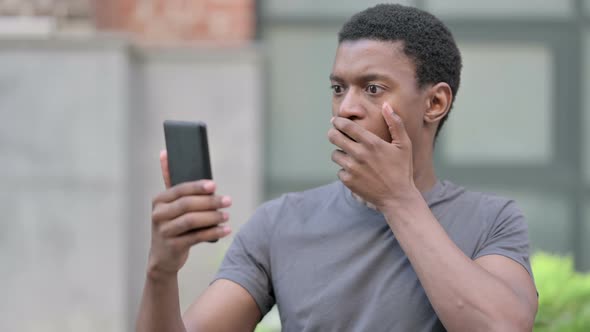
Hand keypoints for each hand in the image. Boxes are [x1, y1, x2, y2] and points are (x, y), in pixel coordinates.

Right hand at [148, 150, 231, 278]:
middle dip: (210, 202)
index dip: (197, 187)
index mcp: (159, 200)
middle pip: (187, 205)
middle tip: (228, 201)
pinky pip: (196, 237)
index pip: (179, 189)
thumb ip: (170, 180)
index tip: (214, 185)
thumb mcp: (169, 204)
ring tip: (226, 215)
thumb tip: (165, 153)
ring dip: (213, 217)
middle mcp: (158, 215)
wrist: (163, 257)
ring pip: (191, 220)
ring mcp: (164, 231)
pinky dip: (213, 232)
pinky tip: (225, 230)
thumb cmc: (172, 224)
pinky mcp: (173, 246)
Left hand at [328, 103, 416, 209]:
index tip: (335, 121)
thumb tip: (387, 105)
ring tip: (351, 156)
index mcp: (371, 142)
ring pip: (335, 154)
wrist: (398, 197)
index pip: (346, 126)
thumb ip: (395, 123)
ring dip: (340, 153)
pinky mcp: (348, 181)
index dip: (337, 121)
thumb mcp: (404, 145)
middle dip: (333, 133)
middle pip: (333, 137)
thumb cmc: (402, 170)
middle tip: (336, 134)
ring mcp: (352, 168)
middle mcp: (359, 154)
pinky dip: (345, 171)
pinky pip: (339, 171)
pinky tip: (356, 172)